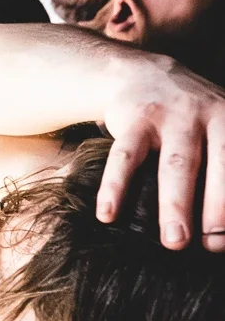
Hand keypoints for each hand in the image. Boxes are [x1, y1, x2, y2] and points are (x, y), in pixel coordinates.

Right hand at [96, 53, 224, 249]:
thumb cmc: (190, 118)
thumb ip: (224, 163)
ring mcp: (170, 116)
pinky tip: (107, 215)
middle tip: (212, 246)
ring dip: (176, 204)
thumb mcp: (219, 128)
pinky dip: (115, 187)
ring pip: (176, 165)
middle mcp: (208, 116)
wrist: (142, 74)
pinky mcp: (134, 119)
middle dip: (218, 209)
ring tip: (174, 242)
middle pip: (217, 167)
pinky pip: (125, 157)